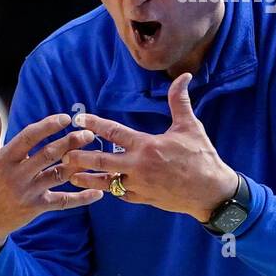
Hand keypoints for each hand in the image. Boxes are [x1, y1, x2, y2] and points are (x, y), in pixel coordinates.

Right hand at [0, 107, 102, 255]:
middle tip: (89, 133)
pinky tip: (98, 192)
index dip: (48, 126)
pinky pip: (62, 202)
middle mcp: (17, 175)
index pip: (28, 137)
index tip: (65, 118)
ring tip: (96, 154)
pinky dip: (81, 198)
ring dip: (78, 164)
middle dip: (70, 143)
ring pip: (58, 175)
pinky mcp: (36, 208)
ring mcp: (28, 192)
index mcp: (4, 159)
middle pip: (48, 155)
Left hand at [60, 73, 238, 221]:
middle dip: (81, 157)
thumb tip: (183, 77)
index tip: (79, 119)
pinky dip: (109, 189)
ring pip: (106, 182)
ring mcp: (139, 185)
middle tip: (64, 152)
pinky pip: (120, 193)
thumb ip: (179, 101)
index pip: (114, 132)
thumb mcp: (190, 127)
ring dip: (87, 177)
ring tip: (70, 174)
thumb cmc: (201, 157)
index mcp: (147, 146)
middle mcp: (138, 166)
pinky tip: (99, 186)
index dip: (94, 124)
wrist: (211, 192)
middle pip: (101, 161)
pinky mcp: (143, 198)